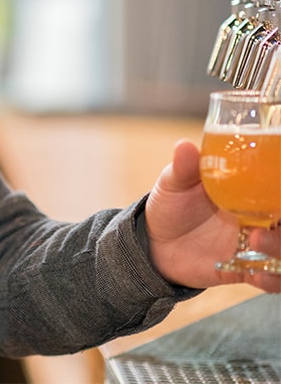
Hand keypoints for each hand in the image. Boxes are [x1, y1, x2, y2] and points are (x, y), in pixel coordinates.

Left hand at [145, 140, 280, 292]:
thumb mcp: (174, 183)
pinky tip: (256, 275)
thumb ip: (183, 167)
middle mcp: (256, 217)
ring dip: (278, 248)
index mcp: (245, 190)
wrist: (157, 243)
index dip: (279, 190)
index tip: (276, 197)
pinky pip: (271, 278)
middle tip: (262, 223)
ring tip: (256, 240)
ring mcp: (253, 244)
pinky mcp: (246, 268)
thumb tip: (184, 146)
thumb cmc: (171, 204)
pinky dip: (271, 279)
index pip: (274, 189)